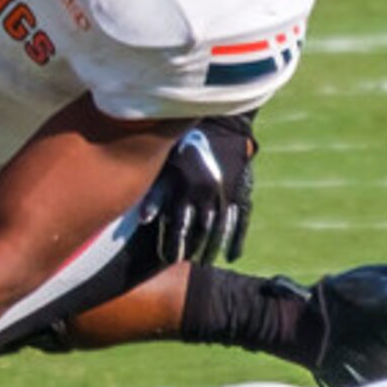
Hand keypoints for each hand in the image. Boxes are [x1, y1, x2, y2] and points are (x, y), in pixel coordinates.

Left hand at [141, 126, 253, 267]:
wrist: (220, 124)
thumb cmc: (185, 144)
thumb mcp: (167, 166)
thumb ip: (156, 194)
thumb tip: (144, 221)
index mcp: (188, 189)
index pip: (179, 227)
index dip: (174, 245)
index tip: (168, 258)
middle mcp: (209, 195)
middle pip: (201, 232)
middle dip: (193, 249)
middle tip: (187, 263)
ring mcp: (228, 194)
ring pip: (221, 230)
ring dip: (213, 249)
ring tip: (205, 262)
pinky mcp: (242, 191)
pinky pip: (241, 221)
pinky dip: (237, 240)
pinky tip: (232, 257)